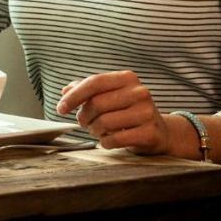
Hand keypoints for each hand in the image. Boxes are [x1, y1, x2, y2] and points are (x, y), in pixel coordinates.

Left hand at [56, 70, 172, 154]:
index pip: (94, 82)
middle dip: (83, 117)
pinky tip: (108, 140)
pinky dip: (105, 142)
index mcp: (127, 78)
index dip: (73, 96)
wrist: (159, 131)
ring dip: (94, 130)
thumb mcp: (109, 95)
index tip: (61, 109)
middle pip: (97, 103)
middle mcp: (140, 92)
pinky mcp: (150, 133)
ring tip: (98, 130)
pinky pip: (115, 139)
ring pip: (104, 122)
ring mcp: (147, 112)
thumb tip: (65, 90)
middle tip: (84, 123)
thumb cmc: (127, 111)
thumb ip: (87, 90)